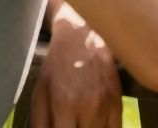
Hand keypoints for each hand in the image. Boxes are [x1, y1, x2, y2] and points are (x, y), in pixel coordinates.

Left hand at [32, 5, 121, 127]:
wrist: (83, 38)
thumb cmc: (56, 66)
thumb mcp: (39, 92)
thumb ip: (39, 123)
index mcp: (65, 106)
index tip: (59, 127)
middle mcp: (88, 108)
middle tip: (68, 124)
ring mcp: (106, 104)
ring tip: (80, 124)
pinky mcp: (118, 100)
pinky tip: (95, 126)